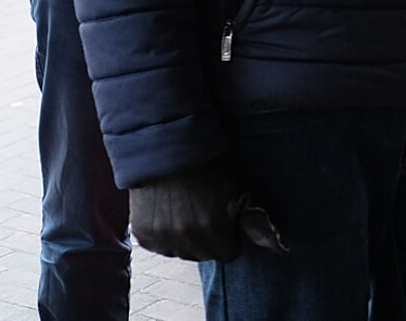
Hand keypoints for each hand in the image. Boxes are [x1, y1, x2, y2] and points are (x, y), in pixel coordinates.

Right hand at [129, 158, 287, 261]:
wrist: (168, 151)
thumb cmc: (208, 167)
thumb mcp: (238, 190)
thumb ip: (247, 219)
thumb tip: (262, 240)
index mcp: (213, 229)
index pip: (228, 254)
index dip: (231, 240)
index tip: (227, 228)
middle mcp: (186, 238)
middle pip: (205, 255)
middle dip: (210, 241)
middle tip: (206, 218)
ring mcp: (162, 238)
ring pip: (182, 253)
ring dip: (187, 241)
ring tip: (187, 215)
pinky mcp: (143, 235)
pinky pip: (160, 247)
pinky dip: (166, 237)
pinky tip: (169, 217)